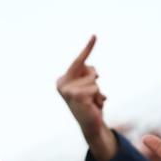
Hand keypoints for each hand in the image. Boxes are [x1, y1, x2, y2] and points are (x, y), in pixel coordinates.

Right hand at [56, 35, 115, 160]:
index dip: (88, 48)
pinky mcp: (76, 96)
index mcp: (62, 80)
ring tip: (92, 102)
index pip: (79, 61)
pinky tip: (93, 106)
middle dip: (95, 80)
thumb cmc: (89, 104)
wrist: (90, 126)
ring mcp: (68, 91)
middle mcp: (61, 84)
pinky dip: (98, 97)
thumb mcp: (89, 85)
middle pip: (90, 70)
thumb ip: (89, 74)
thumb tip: (94, 74)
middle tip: (91, 95)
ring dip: (98, 92)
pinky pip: (95, 88)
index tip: (95, 35)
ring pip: (94, 80)